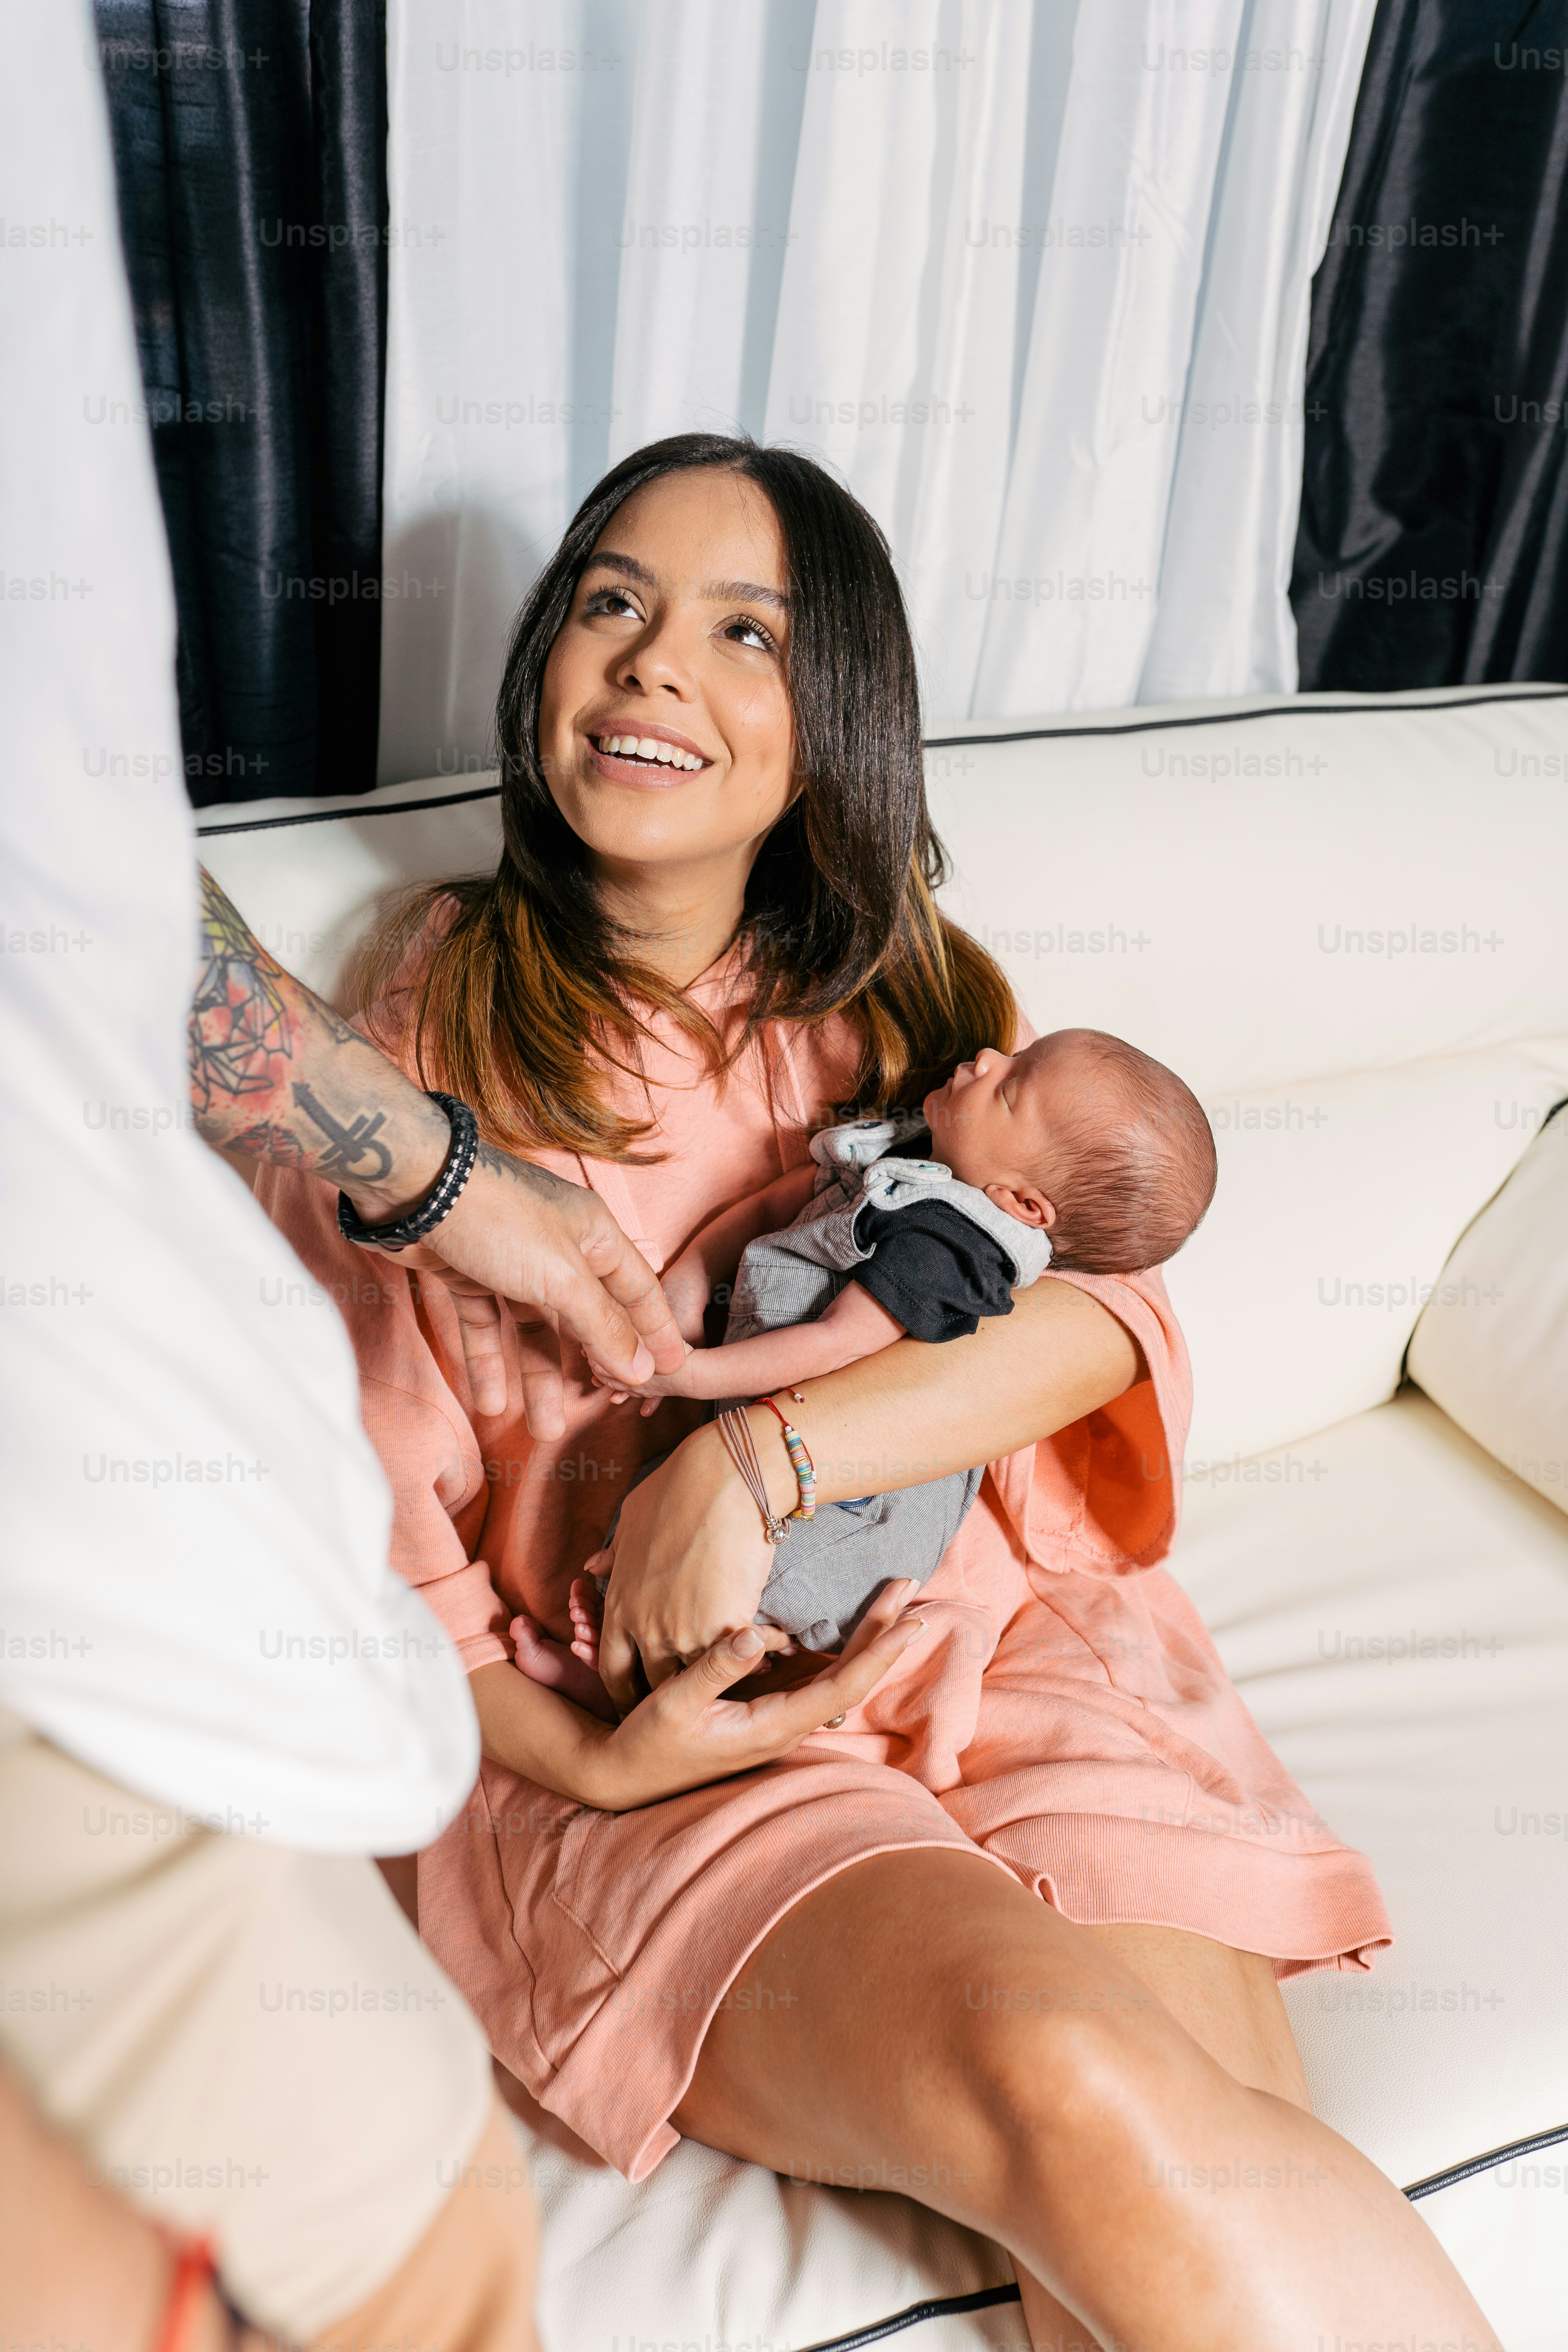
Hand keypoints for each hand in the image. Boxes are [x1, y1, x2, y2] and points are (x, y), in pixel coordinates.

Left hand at [354, 1143, 686, 1435]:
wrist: (414, 1186)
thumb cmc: (498, 1219)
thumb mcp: (563, 1277)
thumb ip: (603, 1326)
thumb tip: (644, 1368)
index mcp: (594, 1235)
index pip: (638, 1290)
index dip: (657, 1331)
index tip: (676, 1368)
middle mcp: (558, 1247)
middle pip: (587, 1315)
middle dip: (594, 1364)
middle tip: (607, 1405)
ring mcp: (512, 1261)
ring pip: (534, 1330)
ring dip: (538, 1379)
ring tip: (544, 1431)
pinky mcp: (469, 1273)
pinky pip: (487, 1326)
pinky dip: (489, 1363)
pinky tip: (491, 1403)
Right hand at [584, 1593, 927, 1810]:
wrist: (627, 1775)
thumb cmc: (649, 1743)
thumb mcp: (673, 1704)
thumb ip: (714, 1670)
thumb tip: (755, 1634)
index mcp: (772, 1727)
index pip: (842, 1687)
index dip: (879, 1653)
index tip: (912, 1621)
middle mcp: (786, 1724)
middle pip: (850, 1674)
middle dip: (883, 1631)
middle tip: (910, 1585)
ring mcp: (778, 1716)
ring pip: (836, 1671)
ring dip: (866, 1634)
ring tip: (893, 1594)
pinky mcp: (764, 1707)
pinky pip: (813, 1672)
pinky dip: (836, 1643)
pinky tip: (849, 1621)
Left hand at [591, 1421, 790, 1710]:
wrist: (725, 1477)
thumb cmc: (678, 1489)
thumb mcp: (632, 1520)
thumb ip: (614, 1554)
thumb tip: (592, 1567)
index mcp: (620, 1603)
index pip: (610, 1666)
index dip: (624, 1687)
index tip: (638, 1698)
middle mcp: (645, 1627)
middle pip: (652, 1684)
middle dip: (669, 1696)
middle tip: (690, 1702)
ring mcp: (684, 1633)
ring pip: (696, 1680)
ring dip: (718, 1680)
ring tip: (741, 1679)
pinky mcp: (724, 1632)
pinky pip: (738, 1662)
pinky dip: (755, 1657)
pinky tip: (775, 1652)